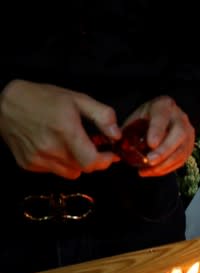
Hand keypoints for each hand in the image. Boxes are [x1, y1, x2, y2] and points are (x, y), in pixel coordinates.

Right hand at [0, 80, 120, 178]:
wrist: (4, 103)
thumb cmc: (43, 98)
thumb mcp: (78, 99)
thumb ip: (102, 115)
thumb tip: (116, 134)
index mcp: (66, 132)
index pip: (91, 162)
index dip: (105, 161)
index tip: (110, 154)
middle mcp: (51, 149)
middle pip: (83, 169)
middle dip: (94, 160)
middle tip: (94, 147)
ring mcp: (38, 159)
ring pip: (70, 173)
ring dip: (77, 163)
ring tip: (73, 146)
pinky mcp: (28, 164)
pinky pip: (53, 171)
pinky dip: (60, 163)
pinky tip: (56, 147)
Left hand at [125, 96, 194, 176]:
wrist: (162, 120)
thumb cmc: (145, 119)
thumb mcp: (135, 118)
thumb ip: (128, 130)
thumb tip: (118, 145)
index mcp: (164, 106)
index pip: (162, 117)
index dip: (157, 131)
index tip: (150, 144)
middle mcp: (180, 118)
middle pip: (179, 134)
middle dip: (164, 150)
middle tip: (150, 160)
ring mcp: (188, 133)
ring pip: (182, 149)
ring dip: (165, 163)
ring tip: (147, 171)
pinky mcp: (189, 147)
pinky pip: (181, 160)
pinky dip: (167, 168)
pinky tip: (153, 172)